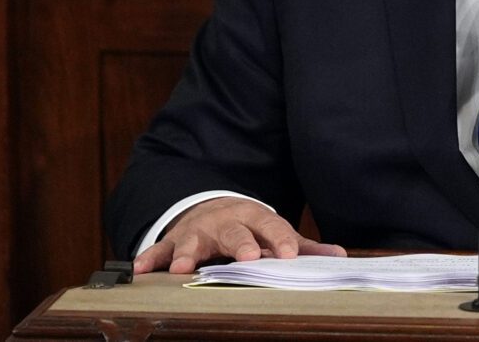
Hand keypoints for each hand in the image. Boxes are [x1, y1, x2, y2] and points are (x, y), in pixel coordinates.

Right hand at [134, 197, 347, 274]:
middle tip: (246, 257)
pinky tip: (139, 270)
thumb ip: (302, 246)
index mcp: (255, 217)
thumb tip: (339, 256)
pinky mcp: (173, 239)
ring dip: (186, 253)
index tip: (289, 255)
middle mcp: (226, 220)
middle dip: (239, 243)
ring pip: (192, 240)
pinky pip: (158, 249)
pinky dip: (149, 258)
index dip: (281, 240)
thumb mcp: (274, 231)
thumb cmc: (249, 226)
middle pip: (234, 231)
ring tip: (179, 269)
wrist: (211, 208)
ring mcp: (197, 229)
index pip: (272, 227)